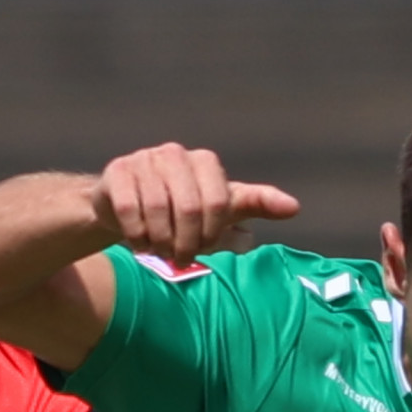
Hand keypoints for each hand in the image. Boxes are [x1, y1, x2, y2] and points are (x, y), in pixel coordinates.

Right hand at [91, 145, 300, 264]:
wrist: (128, 209)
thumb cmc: (183, 211)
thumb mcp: (222, 209)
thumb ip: (256, 204)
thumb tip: (294, 208)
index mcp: (206, 162)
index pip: (219, 201)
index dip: (213, 233)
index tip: (206, 247)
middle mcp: (176, 154)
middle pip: (189, 207)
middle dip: (186, 242)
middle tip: (181, 258)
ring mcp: (144, 159)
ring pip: (157, 209)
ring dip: (161, 241)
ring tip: (161, 251)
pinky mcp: (118, 171)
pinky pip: (130, 209)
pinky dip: (137, 235)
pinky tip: (141, 244)